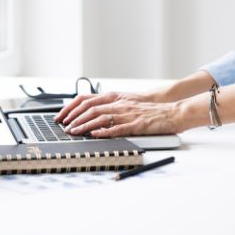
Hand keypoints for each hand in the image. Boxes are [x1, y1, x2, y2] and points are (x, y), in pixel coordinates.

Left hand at [58, 94, 181, 138]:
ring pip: (101, 118)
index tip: (62, 116)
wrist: (173, 112)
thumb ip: (112, 107)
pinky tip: (95, 135)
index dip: (72, 108)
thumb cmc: (151, 111)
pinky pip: (118, 128)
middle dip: (75, 118)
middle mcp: (120, 104)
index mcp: (117, 98)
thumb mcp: (128, 104)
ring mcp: (128, 115)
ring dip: (85, 126)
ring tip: (74, 132)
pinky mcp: (137, 125)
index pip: (88, 100)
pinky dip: (105, 132)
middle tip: (65, 127)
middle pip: (92, 109)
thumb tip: (93, 115)